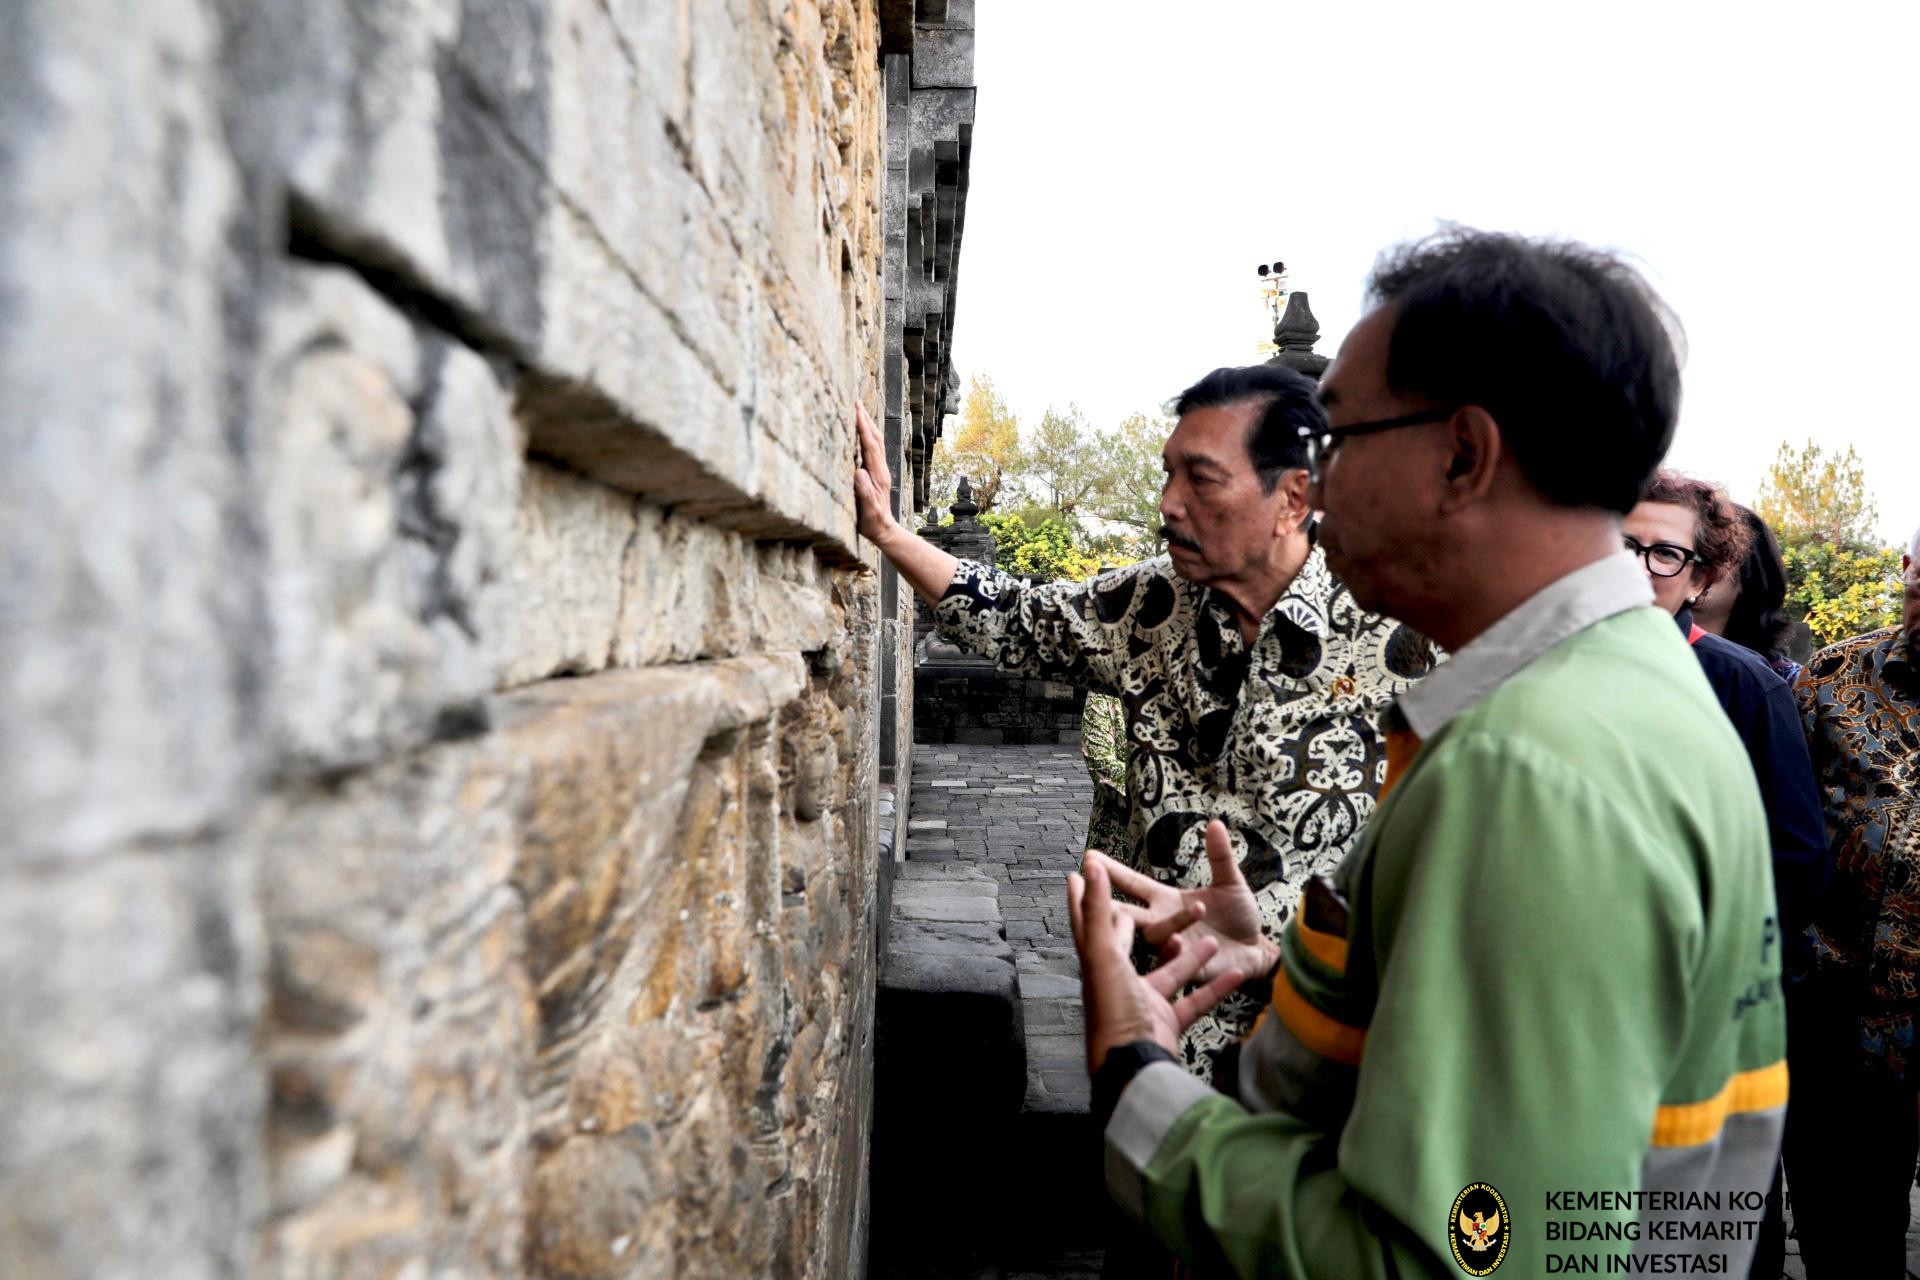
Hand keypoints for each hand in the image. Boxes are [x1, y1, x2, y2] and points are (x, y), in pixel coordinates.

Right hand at [852, 400, 895, 544]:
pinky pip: (873, 449)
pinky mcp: (877, 473)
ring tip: (859, 411)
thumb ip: (863, 491)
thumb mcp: (867, 510)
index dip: (863, 428)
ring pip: (876, 442)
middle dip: (866, 420)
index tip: (856, 411)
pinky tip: (862, 432)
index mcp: (878, 475)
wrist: (884, 530)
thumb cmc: (872, 522)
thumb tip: (859, 472)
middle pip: (875, 438)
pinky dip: (868, 436)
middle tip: (856, 403)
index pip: (870, 446)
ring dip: (868, 425)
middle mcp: (881, 469)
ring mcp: (880, 470)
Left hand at [1069, 856, 1246, 1074]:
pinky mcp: (1168, 1024)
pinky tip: (1238, 974)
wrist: (1134, 1067)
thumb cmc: (1114, 1010)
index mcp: (1099, 963)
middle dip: (1145, 925)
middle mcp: (1119, 982)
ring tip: (1211, 937)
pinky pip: (1195, 1001)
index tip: (1084, 869)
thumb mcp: (1103, 954)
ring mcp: (1145, 1004)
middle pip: (1132, 946)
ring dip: (1191, 955)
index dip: (1086, 895)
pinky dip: (1216, 988)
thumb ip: (1096, 910)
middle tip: (1162, 904)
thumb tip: (1084, 867)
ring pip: (1170, 972)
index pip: (1090, 921)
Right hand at [1086, 819, 1276, 984]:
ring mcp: (1172, 945)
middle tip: (1091, 891)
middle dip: (1108, 903)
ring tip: (1199, 908)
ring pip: (1155, 935)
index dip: (1112, 871)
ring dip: (1172, 922)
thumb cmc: (1237, 915)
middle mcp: (1162, 922)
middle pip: (1127, 912)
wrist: (1255, 950)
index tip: (1089, 856)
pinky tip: (1181, 941)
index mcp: (1165, 899)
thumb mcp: (1230, 882)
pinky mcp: (1187, 966)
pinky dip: (1175, 951)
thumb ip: (1220, 856)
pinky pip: (1173, 961)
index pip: (1132, 883)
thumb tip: (1215, 822)